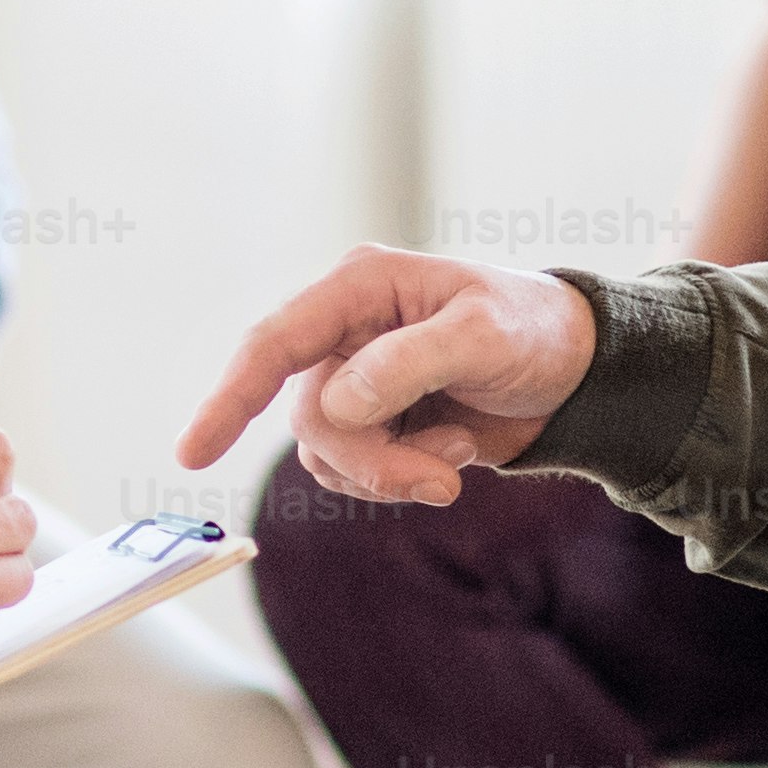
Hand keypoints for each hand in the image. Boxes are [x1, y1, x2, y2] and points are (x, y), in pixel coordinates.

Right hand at [178, 247, 602, 506]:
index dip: (229, 398)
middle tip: (442, 479)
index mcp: (361, 288)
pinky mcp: (375, 423)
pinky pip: (354, 473)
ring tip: (457, 456)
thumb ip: (410, 362)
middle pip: (309, 418)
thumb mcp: (485, 336)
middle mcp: (345, 332)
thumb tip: (340, 400)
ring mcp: (356, 380)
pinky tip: (452, 455)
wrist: (576, 375)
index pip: (275, 343)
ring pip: (327, 453)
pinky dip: (402, 479)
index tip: (192, 454)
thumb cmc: (535, 332)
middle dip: (372, 460)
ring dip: (392, 473)